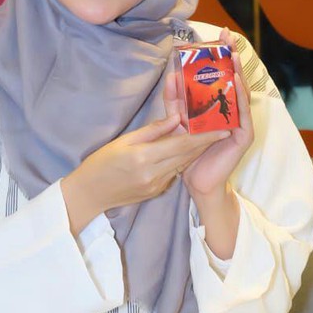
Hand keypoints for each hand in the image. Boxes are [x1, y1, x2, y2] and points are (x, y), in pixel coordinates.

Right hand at [61, 113, 229, 234]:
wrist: (90, 193)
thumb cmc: (102, 162)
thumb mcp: (124, 141)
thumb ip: (153, 130)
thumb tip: (176, 118)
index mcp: (144, 158)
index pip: (181, 144)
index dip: (204, 136)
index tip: (222, 128)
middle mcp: (154, 174)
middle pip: (187, 155)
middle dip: (206, 142)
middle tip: (223, 128)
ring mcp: (156, 185)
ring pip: (183, 164)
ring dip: (197, 151)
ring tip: (212, 137)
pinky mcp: (156, 191)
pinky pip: (174, 172)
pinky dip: (183, 160)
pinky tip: (190, 151)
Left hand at [164, 27, 254, 201]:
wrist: (197, 182)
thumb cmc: (189, 153)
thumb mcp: (179, 122)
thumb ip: (175, 101)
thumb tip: (171, 75)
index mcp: (218, 106)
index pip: (221, 76)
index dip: (221, 56)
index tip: (219, 35)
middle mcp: (231, 111)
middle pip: (233, 78)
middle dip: (231, 56)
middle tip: (228, 36)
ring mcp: (239, 123)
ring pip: (240, 92)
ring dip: (238, 73)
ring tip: (233, 55)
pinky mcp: (243, 136)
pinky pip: (242, 113)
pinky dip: (240, 97)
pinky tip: (236, 83)